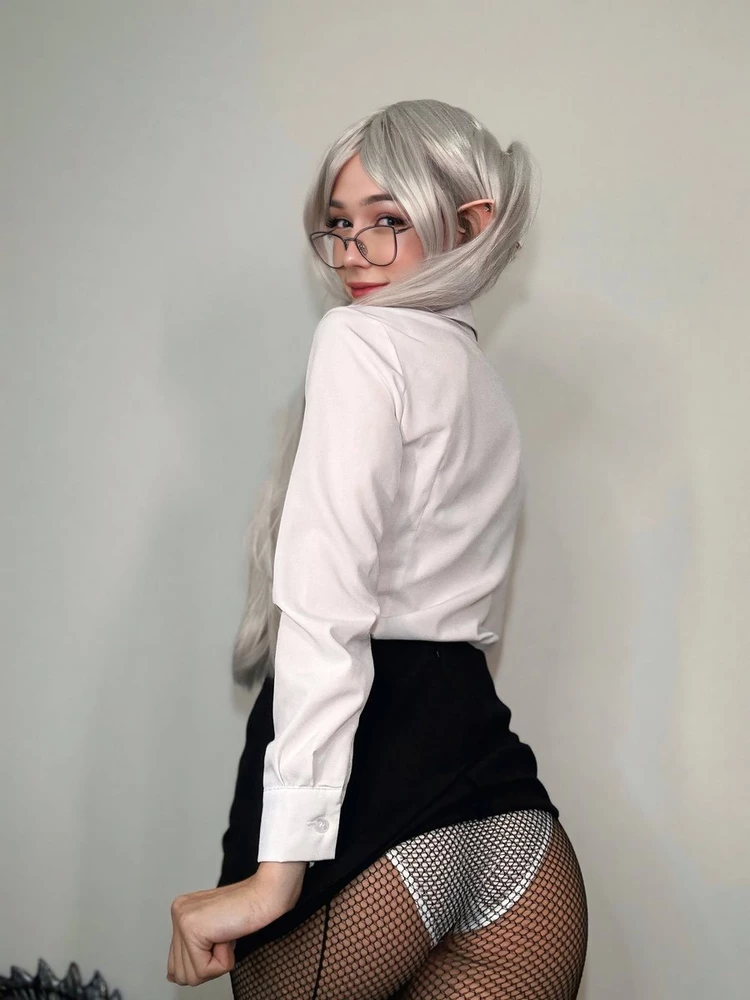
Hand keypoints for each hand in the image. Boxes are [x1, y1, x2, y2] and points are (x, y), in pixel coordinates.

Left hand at [167, 862, 306, 985]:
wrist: (265, 895)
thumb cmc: (248, 911)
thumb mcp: (214, 932)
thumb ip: (192, 949)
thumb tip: (173, 977)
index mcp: (181, 912)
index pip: (176, 963)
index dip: (202, 962)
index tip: (219, 941)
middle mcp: (178, 913)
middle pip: (181, 973)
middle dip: (208, 965)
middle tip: (224, 938)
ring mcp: (182, 919)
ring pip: (191, 975)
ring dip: (216, 963)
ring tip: (226, 936)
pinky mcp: (192, 928)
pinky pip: (204, 969)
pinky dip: (223, 960)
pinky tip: (228, 936)